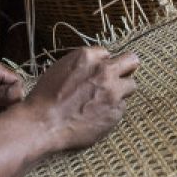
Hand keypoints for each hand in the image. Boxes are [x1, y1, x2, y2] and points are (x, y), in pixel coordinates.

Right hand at [24, 46, 138, 151]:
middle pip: (131, 61)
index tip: (99, 72)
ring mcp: (113, 91)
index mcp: (87, 57)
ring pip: (131, 85)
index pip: (107, 53)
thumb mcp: (60, 69)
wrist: (44, 122)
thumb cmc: (46, 97)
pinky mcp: (116, 111)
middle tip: (119, 77)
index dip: (103, 63)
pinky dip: (113, 110)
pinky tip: (97, 115)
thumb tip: (93, 69)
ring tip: (106, 100)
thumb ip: (82, 65)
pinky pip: (121, 107)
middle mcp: (104, 71)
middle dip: (126, 68)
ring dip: (121, 91)